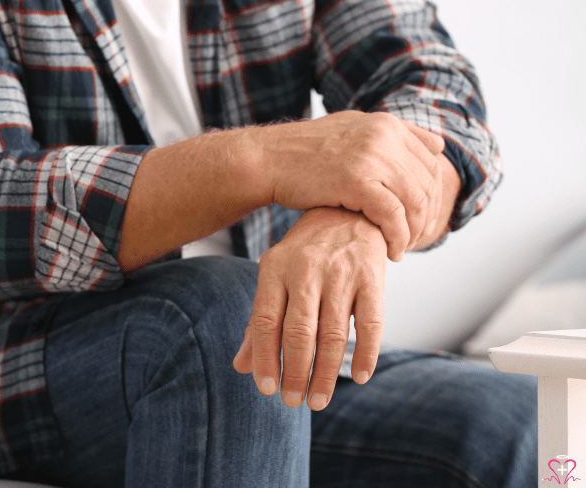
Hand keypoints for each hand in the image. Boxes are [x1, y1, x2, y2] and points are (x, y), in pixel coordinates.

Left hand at [232, 207, 386, 410]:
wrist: (348, 210)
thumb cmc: (304, 254)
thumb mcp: (275, 277)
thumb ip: (259, 321)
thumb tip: (241, 366)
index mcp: (274, 268)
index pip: (265, 321)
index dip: (265, 357)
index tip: (266, 389)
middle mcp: (306, 269)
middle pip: (299, 331)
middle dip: (296, 372)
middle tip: (294, 402)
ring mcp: (341, 272)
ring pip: (332, 333)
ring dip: (326, 373)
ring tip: (319, 400)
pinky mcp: (372, 276)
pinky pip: (370, 323)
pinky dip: (365, 354)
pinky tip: (359, 377)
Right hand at [251, 111, 443, 260]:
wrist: (268, 159)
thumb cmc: (305, 152)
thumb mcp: (352, 129)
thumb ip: (391, 136)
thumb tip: (435, 145)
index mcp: (388, 124)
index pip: (432, 162)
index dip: (433, 195)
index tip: (421, 217)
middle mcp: (385, 136)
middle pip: (428, 184)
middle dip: (426, 217)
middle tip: (413, 239)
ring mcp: (372, 157)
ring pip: (416, 202)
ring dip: (414, 232)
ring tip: (402, 247)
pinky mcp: (358, 181)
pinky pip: (393, 217)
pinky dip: (397, 238)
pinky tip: (391, 251)